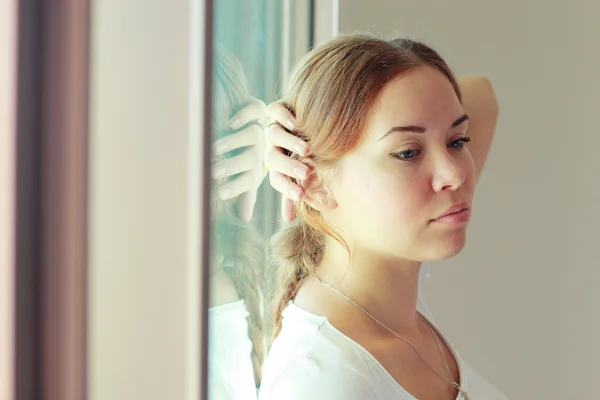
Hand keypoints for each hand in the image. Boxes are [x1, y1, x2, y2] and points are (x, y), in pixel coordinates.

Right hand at [212, 98, 267, 220]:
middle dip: (232, 166)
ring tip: (216, 149)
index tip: (219, 194)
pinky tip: (231, 123)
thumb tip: (245, 218)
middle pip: (252, 158)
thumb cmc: (248, 149)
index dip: (236, 187)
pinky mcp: (258, 106)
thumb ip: (248, 192)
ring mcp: (261, 126)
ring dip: (233, 142)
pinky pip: (254, 110)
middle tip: (214, 172)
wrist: (255, 115)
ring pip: (252, 135)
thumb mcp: (251, 171)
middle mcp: (263, 146)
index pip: (250, 178)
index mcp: (260, 165)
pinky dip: (243, 116)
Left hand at [264, 101, 311, 221]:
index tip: (301, 195)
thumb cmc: (307, 154)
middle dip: (289, 167)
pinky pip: (274, 110)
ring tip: (306, 149)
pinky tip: (296, 123)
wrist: (307, 119)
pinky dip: (283, 116)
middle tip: (306, 171)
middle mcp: (273, 147)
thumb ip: (294, 192)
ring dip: (289, 143)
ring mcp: (274, 127)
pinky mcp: (277, 108)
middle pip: (273, 159)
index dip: (286, 188)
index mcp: (278, 166)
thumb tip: (288, 221)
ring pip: (274, 135)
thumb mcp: (302, 174)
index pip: (276, 179)